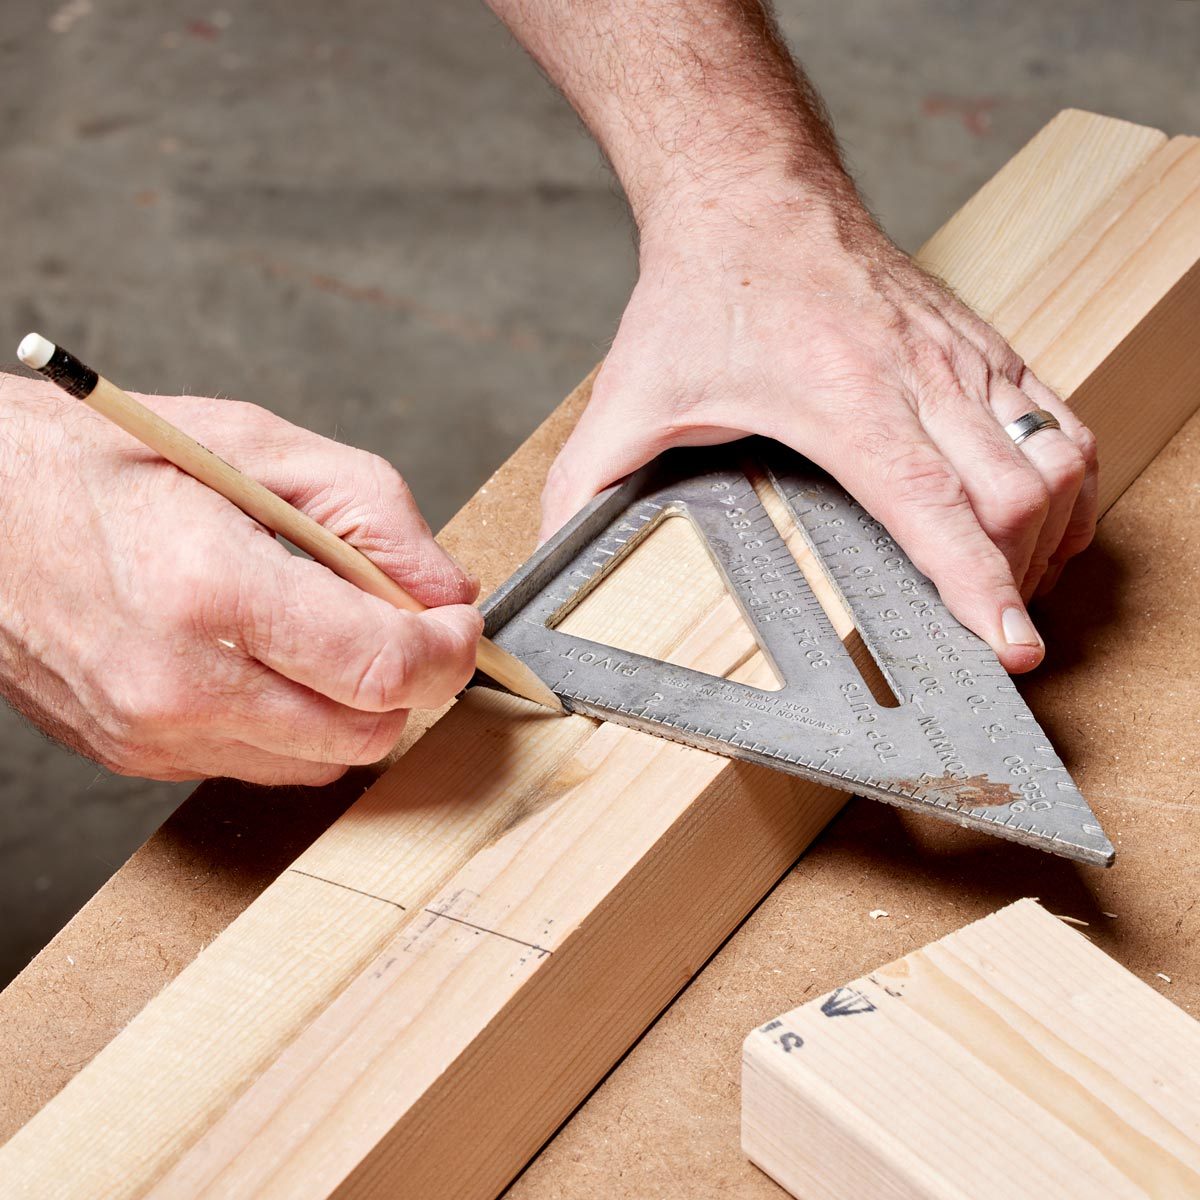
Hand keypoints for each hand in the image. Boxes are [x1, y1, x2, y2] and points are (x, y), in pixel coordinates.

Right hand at [0, 377, 481, 783]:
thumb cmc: (106, 463)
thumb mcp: (257, 445)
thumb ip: (373, 515)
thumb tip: (446, 591)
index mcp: (210, 591)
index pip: (380, 669)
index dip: (446, 651)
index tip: (456, 624)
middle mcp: (178, 684)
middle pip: (366, 732)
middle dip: (410, 681)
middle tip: (402, 622)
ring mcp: (154, 733)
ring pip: (323, 762)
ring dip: (355, 706)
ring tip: (326, 631)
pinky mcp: (139, 757)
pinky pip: (265, 764)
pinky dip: (297, 721)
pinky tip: (271, 659)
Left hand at [540, 198, 1097, 671]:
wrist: (750, 190)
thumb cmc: (701, 289)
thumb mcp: (632, 395)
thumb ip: (586, 483)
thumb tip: (550, 556)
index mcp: (847, 404)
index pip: (942, 513)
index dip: (985, 591)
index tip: (1011, 648)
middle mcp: (922, 378)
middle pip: (1018, 498)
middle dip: (1019, 581)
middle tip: (992, 635)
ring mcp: (961, 357)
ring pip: (1056, 458)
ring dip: (1051, 533)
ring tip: (1021, 587)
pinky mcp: (978, 341)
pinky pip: (1059, 416)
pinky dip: (1065, 476)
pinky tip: (1041, 512)